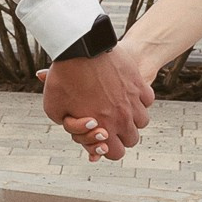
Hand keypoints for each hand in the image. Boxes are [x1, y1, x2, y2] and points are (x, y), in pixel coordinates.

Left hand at [41, 40, 156, 160]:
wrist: (79, 48)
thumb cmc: (64, 77)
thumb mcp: (54, 107)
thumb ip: (68, 124)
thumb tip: (80, 128)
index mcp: (103, 128)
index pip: (116, 154)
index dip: (109, 149)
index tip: (102, 137)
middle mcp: (122, 118)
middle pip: (132, 139)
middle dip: (121, 134)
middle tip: (110, 121)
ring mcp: (133, 101)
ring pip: (142, 121)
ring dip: (133, 117)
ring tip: (119, 107)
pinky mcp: (139, 84)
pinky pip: (148, 100)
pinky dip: (140, 99)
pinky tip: (127, 93)